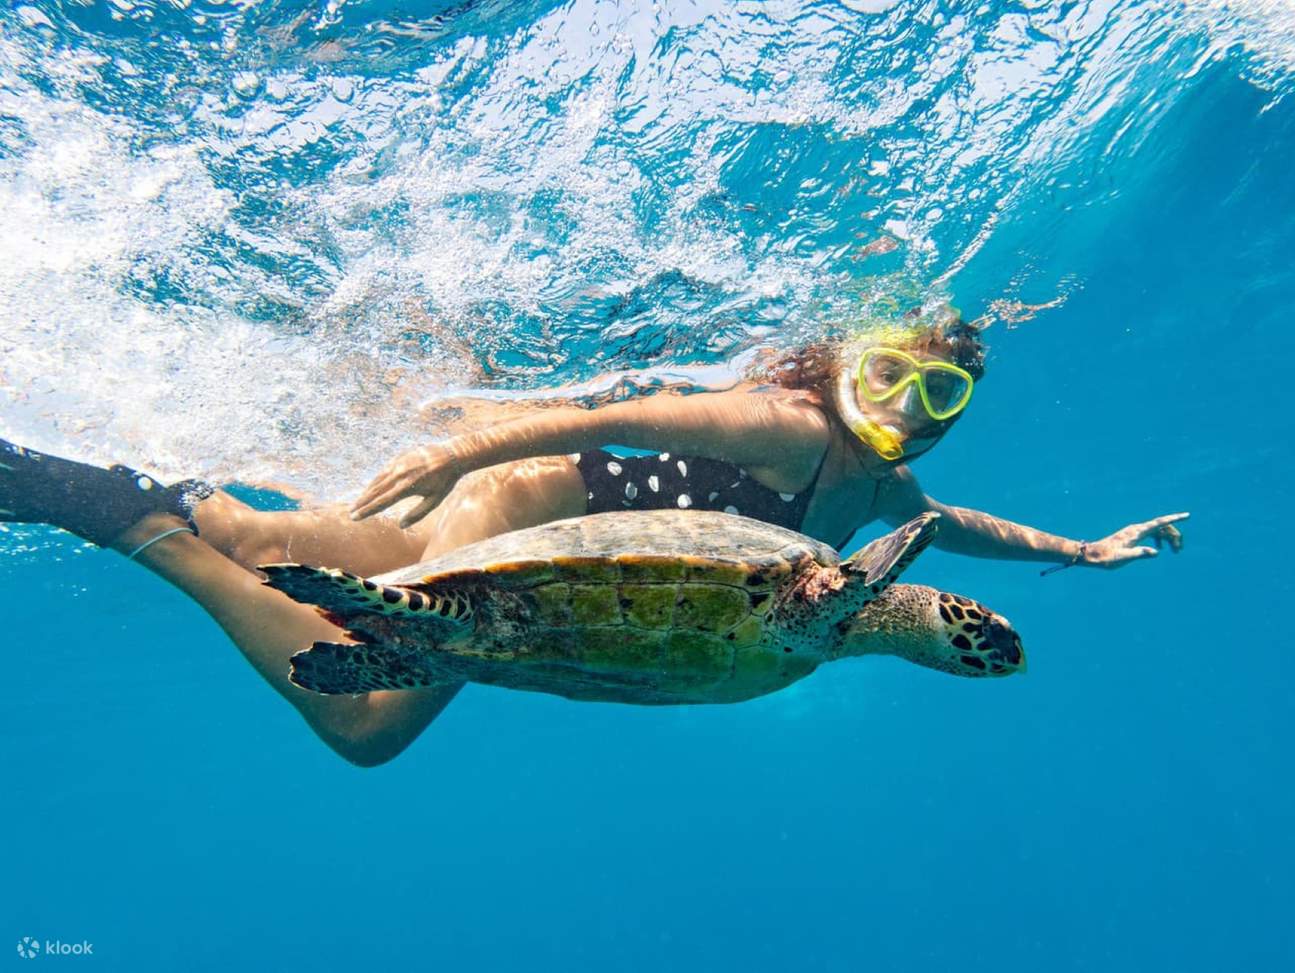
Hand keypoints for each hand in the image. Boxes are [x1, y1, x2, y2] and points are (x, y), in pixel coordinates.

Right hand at [350, 442, 464, 527]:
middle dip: (362, 503)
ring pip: (377, 480)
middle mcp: (400, 474)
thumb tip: (400, 525)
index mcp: (408, 486)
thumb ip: (418, 514)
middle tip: (351, 513)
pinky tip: (370, 489)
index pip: (382, 501)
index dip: (367, 510)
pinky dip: (375, 481)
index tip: (355, 517)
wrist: (452, 455)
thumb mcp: (434, 500)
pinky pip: (383, 471)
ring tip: (357, 503)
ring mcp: (398, 464)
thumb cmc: (445, 481)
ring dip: (366, 492)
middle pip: (375, 491)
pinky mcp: (399, 457)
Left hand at [1082, 512, 1188, 568]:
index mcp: (1137, 532)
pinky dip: (1159, 538)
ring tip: (1175, 551)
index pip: (1160, 522)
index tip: (1188, 516)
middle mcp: (1137, 529)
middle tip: (1179, 550)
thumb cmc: (1107, 558)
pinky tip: (1160, 548)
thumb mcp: (1124, 558)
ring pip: (1157, 530)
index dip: (1175, 518)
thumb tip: (1156, 552)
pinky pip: (1150, 533)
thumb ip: (1139, 553)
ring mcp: (1134, 531)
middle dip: (1174, 535)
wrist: (1093, 555)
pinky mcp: (1132, 536)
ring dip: (1168, 538)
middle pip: (1162, 526)